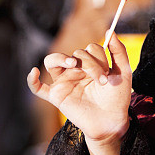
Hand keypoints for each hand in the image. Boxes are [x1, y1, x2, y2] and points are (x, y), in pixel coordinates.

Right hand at [27, 34, 131, 154]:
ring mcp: (64, 82)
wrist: (112, 122)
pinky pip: (38, 88)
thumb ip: (119, 51)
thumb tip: (111, 32)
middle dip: (90, 64)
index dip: (99, 58)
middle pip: (76, 54)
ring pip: (52, 61)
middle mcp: (75, 70)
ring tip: (73, 63)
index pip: (89, 49)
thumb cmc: (117, 98)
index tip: (108, 75)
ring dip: (60, 58)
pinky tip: (34, 72)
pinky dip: (32, 80)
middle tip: (101, 80)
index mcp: (90, 63)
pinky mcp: (57, 97)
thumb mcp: (123, 72)